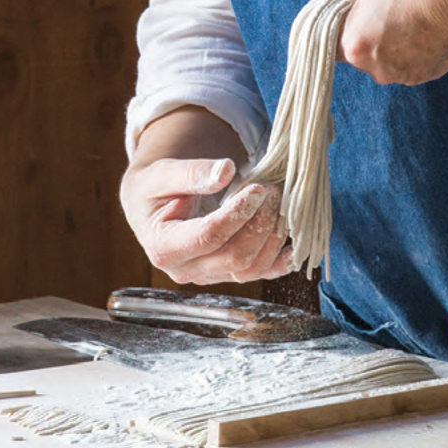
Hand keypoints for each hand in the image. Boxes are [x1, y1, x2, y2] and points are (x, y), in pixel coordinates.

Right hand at [119, 155, 290, 283]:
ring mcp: (209, 276)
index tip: (257, 189)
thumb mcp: (162, 174)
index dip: (237, 214)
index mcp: (163, 247)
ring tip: (279, 204)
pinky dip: (281, 261)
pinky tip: (294, 241)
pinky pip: (260, 274)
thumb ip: (191, 173)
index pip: (208, 236)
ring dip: (272, 237)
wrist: (153, 208)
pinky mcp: (227, 274)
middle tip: (272, 191)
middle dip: (259, 223)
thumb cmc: (155, 190)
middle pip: (234, 257)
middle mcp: (186, 269)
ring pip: (251, 268)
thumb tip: (225, 172)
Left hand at [338, 0, 447, 84]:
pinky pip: (411, 59)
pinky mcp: (429, 75)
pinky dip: (415, 45)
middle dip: (368, 28)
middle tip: (388, 2)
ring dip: (392, 38)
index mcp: (352, 48)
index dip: (343, 19)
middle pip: (359, 50)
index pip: (330, 39)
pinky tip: (427, 23)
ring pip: (386, 56)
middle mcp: (376, 71)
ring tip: (411, 10)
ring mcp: (404, 76)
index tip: (356, 4)